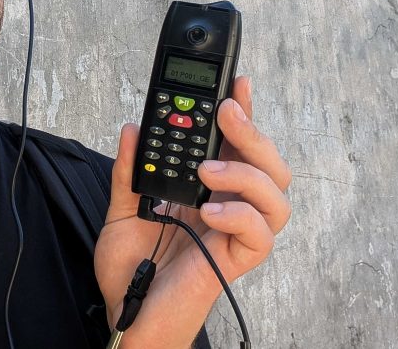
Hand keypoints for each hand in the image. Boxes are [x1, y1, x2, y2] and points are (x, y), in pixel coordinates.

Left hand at [94, 76, 290, 347]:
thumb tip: (132, 129)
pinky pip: (261, 234)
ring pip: (276, 195)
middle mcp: (229, 207)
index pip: (235, 145)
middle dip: (251, 131)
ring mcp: (235, 234)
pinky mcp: (235, 260)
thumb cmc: (131, 268)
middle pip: (267, 163)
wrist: (128, 315)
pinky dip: (240, 214)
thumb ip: (129, 172)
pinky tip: (211, 210)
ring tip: (206, 170)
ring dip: (246, 172)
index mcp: (208, 190)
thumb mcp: (121, 210)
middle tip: (226, 111)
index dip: (244, 112)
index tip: (237, 81)